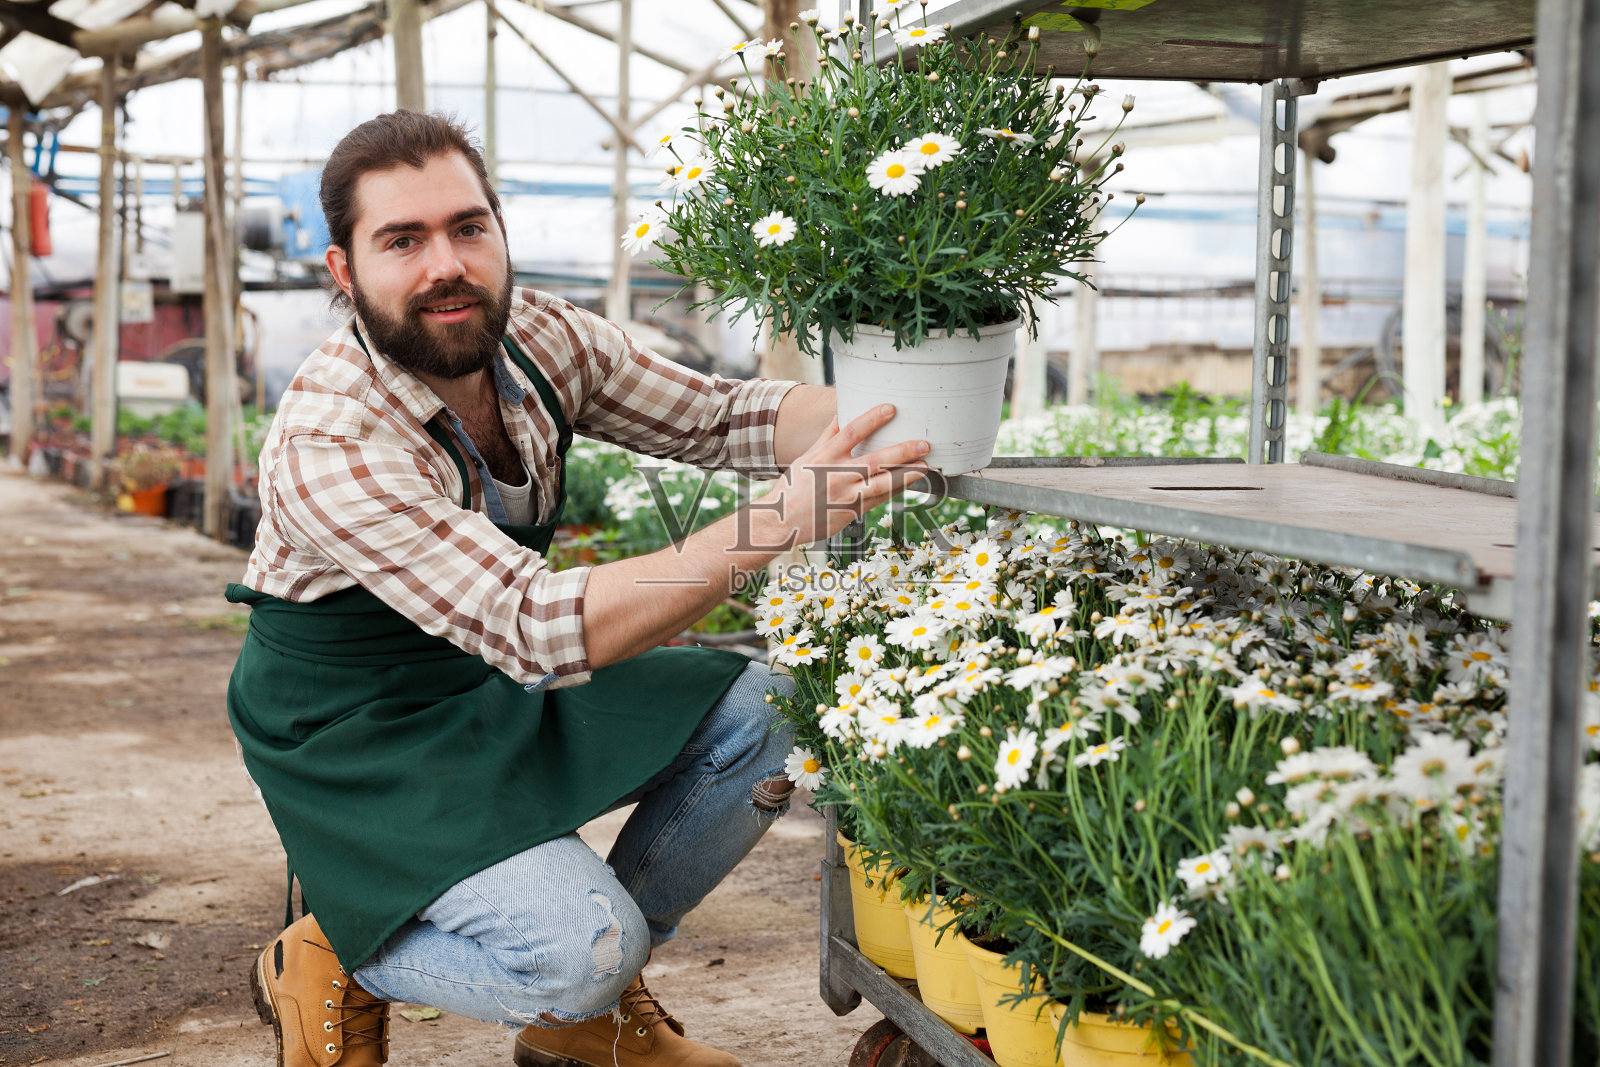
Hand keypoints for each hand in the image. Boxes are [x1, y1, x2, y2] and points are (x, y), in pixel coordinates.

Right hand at [750, 404, 929, 548]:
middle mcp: (836, 475)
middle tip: (923, 444)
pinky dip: (895, 490)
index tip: (891, 408)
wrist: (781, 521)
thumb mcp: (807, 457)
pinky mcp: (851, 512)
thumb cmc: (794, 486)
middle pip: (875, 461)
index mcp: (824, 457)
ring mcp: (846, 496)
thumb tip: (841, 411)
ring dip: (906, 475)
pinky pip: (878, 500)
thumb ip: (827, 436)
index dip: (872, 419)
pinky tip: (908, 482)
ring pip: (883, 484)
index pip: (851, 432)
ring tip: (924, 466)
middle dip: (902, 451)